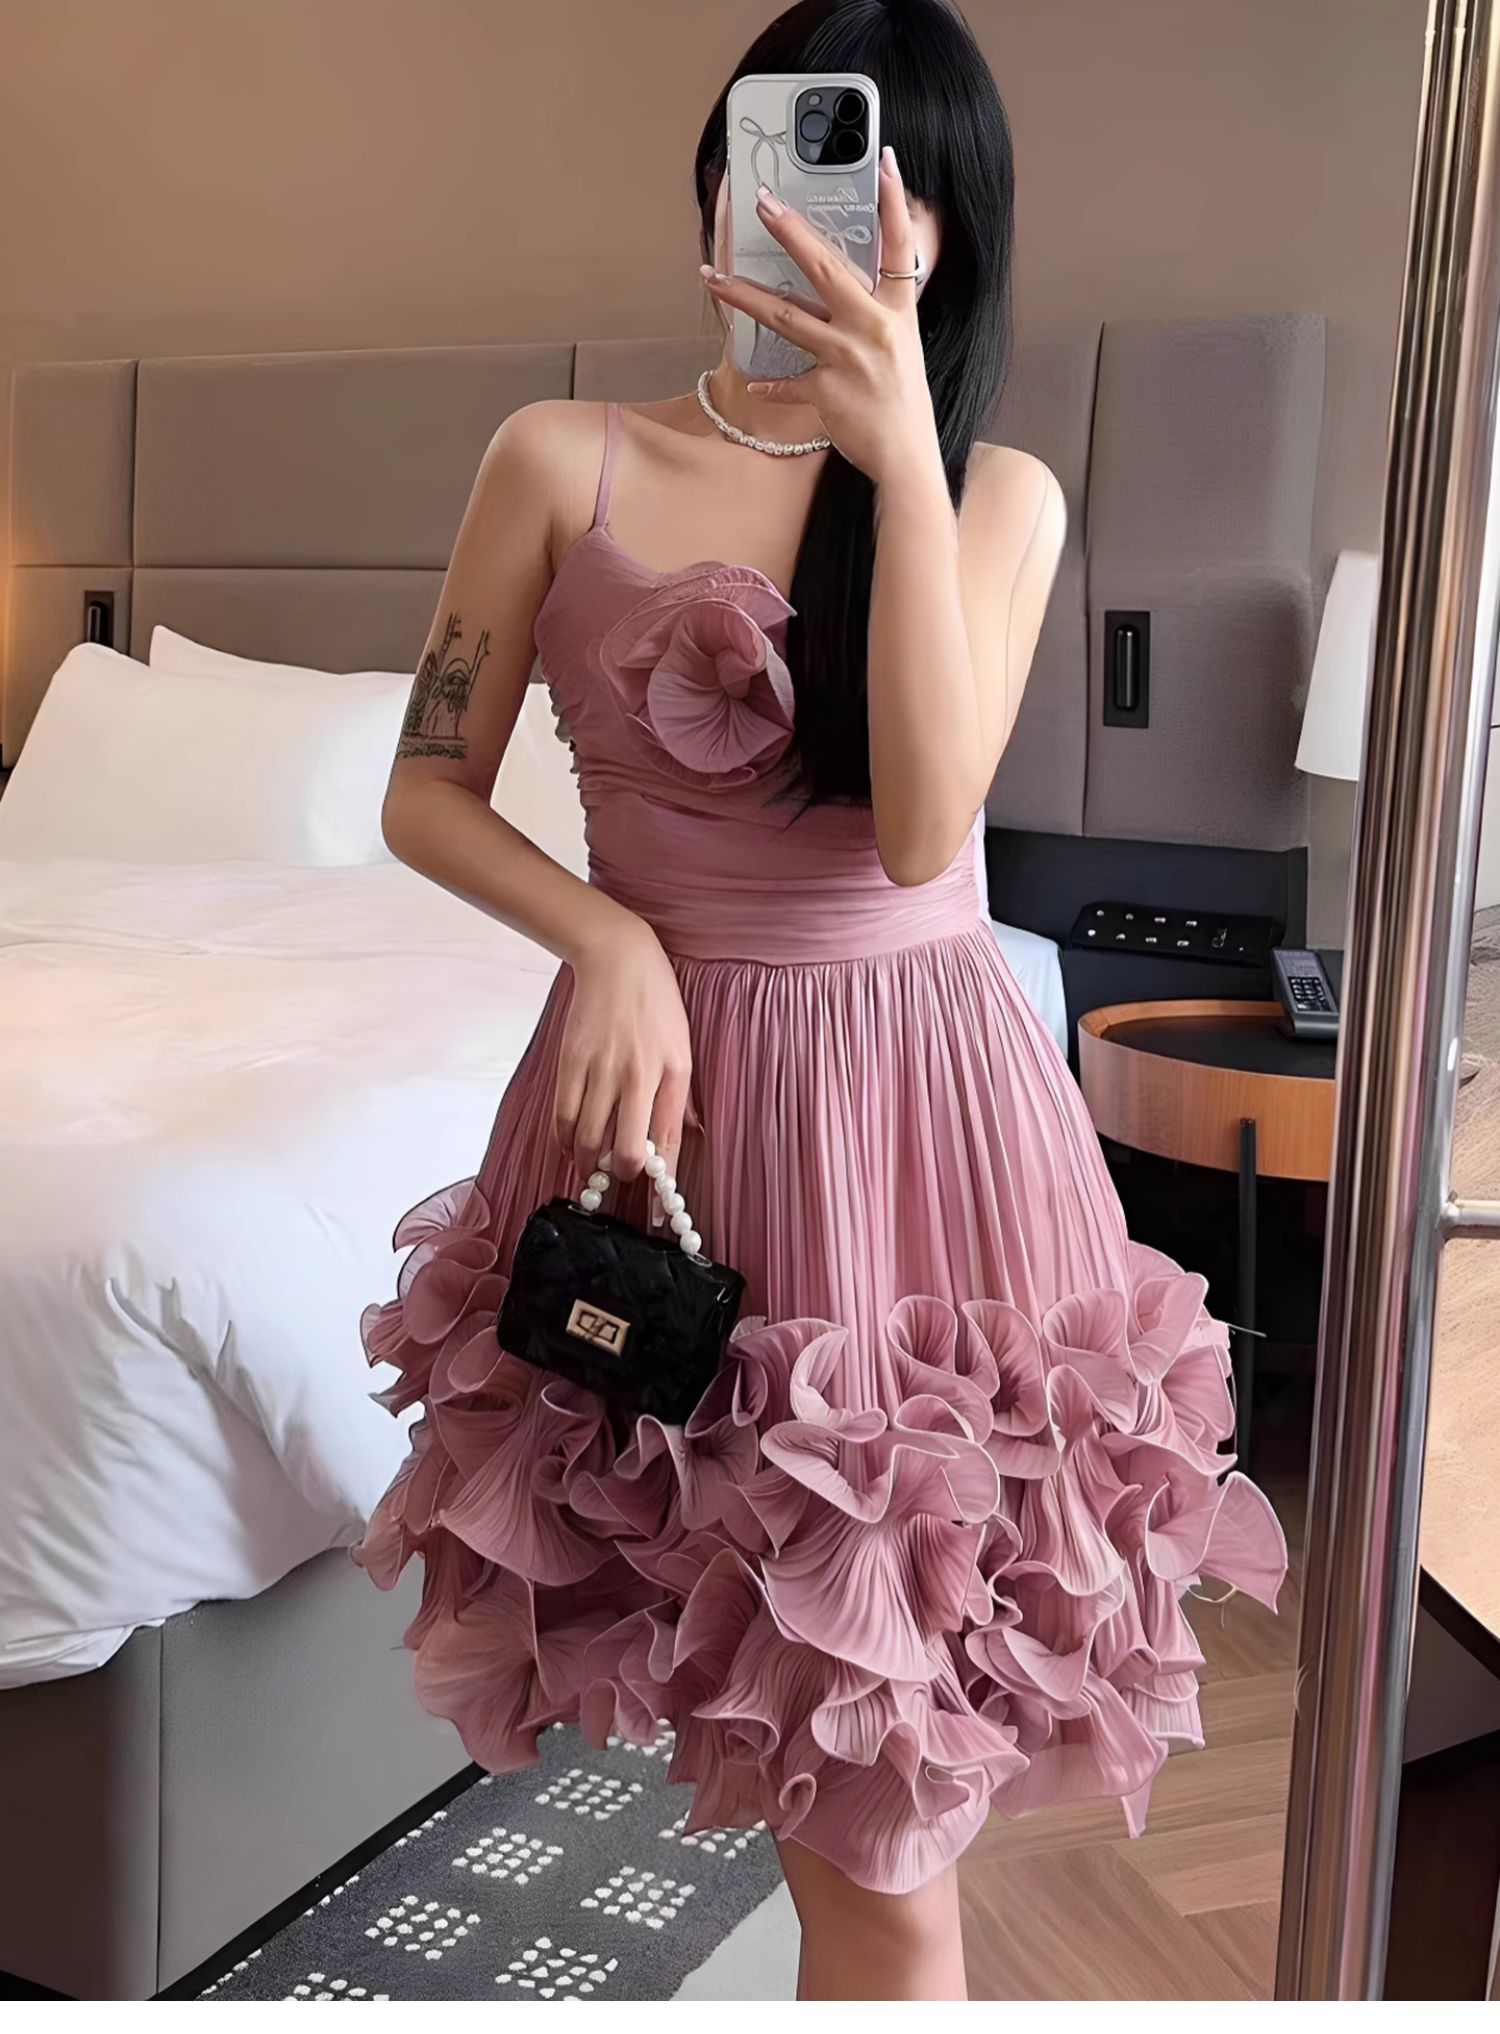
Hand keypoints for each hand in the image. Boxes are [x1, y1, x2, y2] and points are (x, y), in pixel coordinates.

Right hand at [552, 915, 693, 1189]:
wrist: (618, 959)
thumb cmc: (656, 1004)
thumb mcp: (683, 1047)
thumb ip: (680, 1096)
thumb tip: (684, 1136)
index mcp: (674, 1073)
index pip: (669, 1143)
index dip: (663, 1186)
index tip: (659, 1213)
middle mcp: (638, 1075)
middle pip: (626, 1150)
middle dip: (622, 1175)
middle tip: (619, 1176)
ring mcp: (601, 1069)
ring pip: (589, 1139)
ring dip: (589, 1161)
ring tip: (592, 1162)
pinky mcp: (570, 1062)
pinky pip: (563, 1116)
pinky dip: (566, 1138)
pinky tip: (571, 1142)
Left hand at [701, 147, 942, 490]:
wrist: (907, 456)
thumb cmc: (903, 402)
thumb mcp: (901, 347)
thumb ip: (873, 314)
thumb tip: (841, 288)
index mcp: (896, 311)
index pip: (898, 246)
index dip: (894, 201)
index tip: (884, 159)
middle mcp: (872, 327)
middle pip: (826, 268)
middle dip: (792, 233)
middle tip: (763, 204)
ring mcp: (847, 358)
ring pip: (786, 317)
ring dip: (744, 296)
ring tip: (712, 276)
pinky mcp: (825, 390)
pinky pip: (787, 384)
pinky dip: (771, 386)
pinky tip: (756, 384)